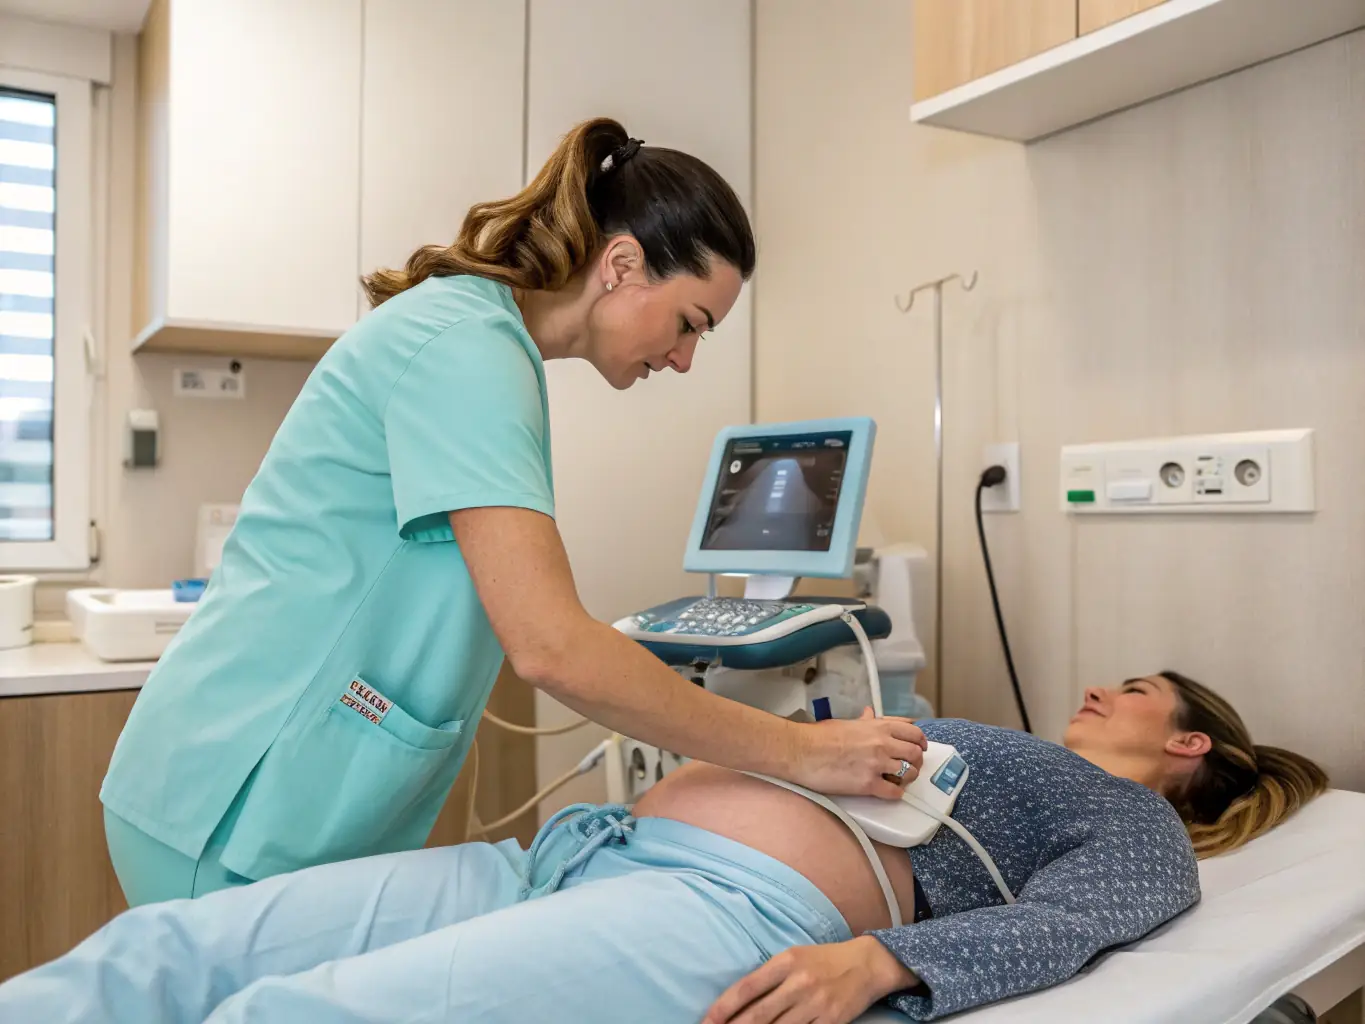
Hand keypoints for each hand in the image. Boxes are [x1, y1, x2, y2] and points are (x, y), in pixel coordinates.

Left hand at [702, 937, 918, 1023]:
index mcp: (786, 962)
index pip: (746, 988)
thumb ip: (769, 976)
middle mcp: (799, 982)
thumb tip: (739, 1002)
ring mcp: (816, 1004)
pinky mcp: (832, 1021)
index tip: (707, 1021)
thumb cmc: (824, 960)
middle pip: (758, 1014)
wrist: (866, 964)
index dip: (723, 1007)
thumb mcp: (794, 957)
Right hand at [790, 707, 926, 798]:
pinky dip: (895, 794)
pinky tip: (889, 791)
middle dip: (916, 762)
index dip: (920, 741)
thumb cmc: (818, 737)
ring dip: (907, 778)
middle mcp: (882, 744)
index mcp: (878, 726)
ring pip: (909, 773)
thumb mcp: (846, 723)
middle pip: (915, 754)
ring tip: (899, 780)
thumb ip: (864, 721)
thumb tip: (870, 715)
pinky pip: (894, 792)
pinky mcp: (868, 784)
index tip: (920, 746)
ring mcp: (876, 764)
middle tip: (911, 766)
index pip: (913, 732)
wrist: (801, 751)